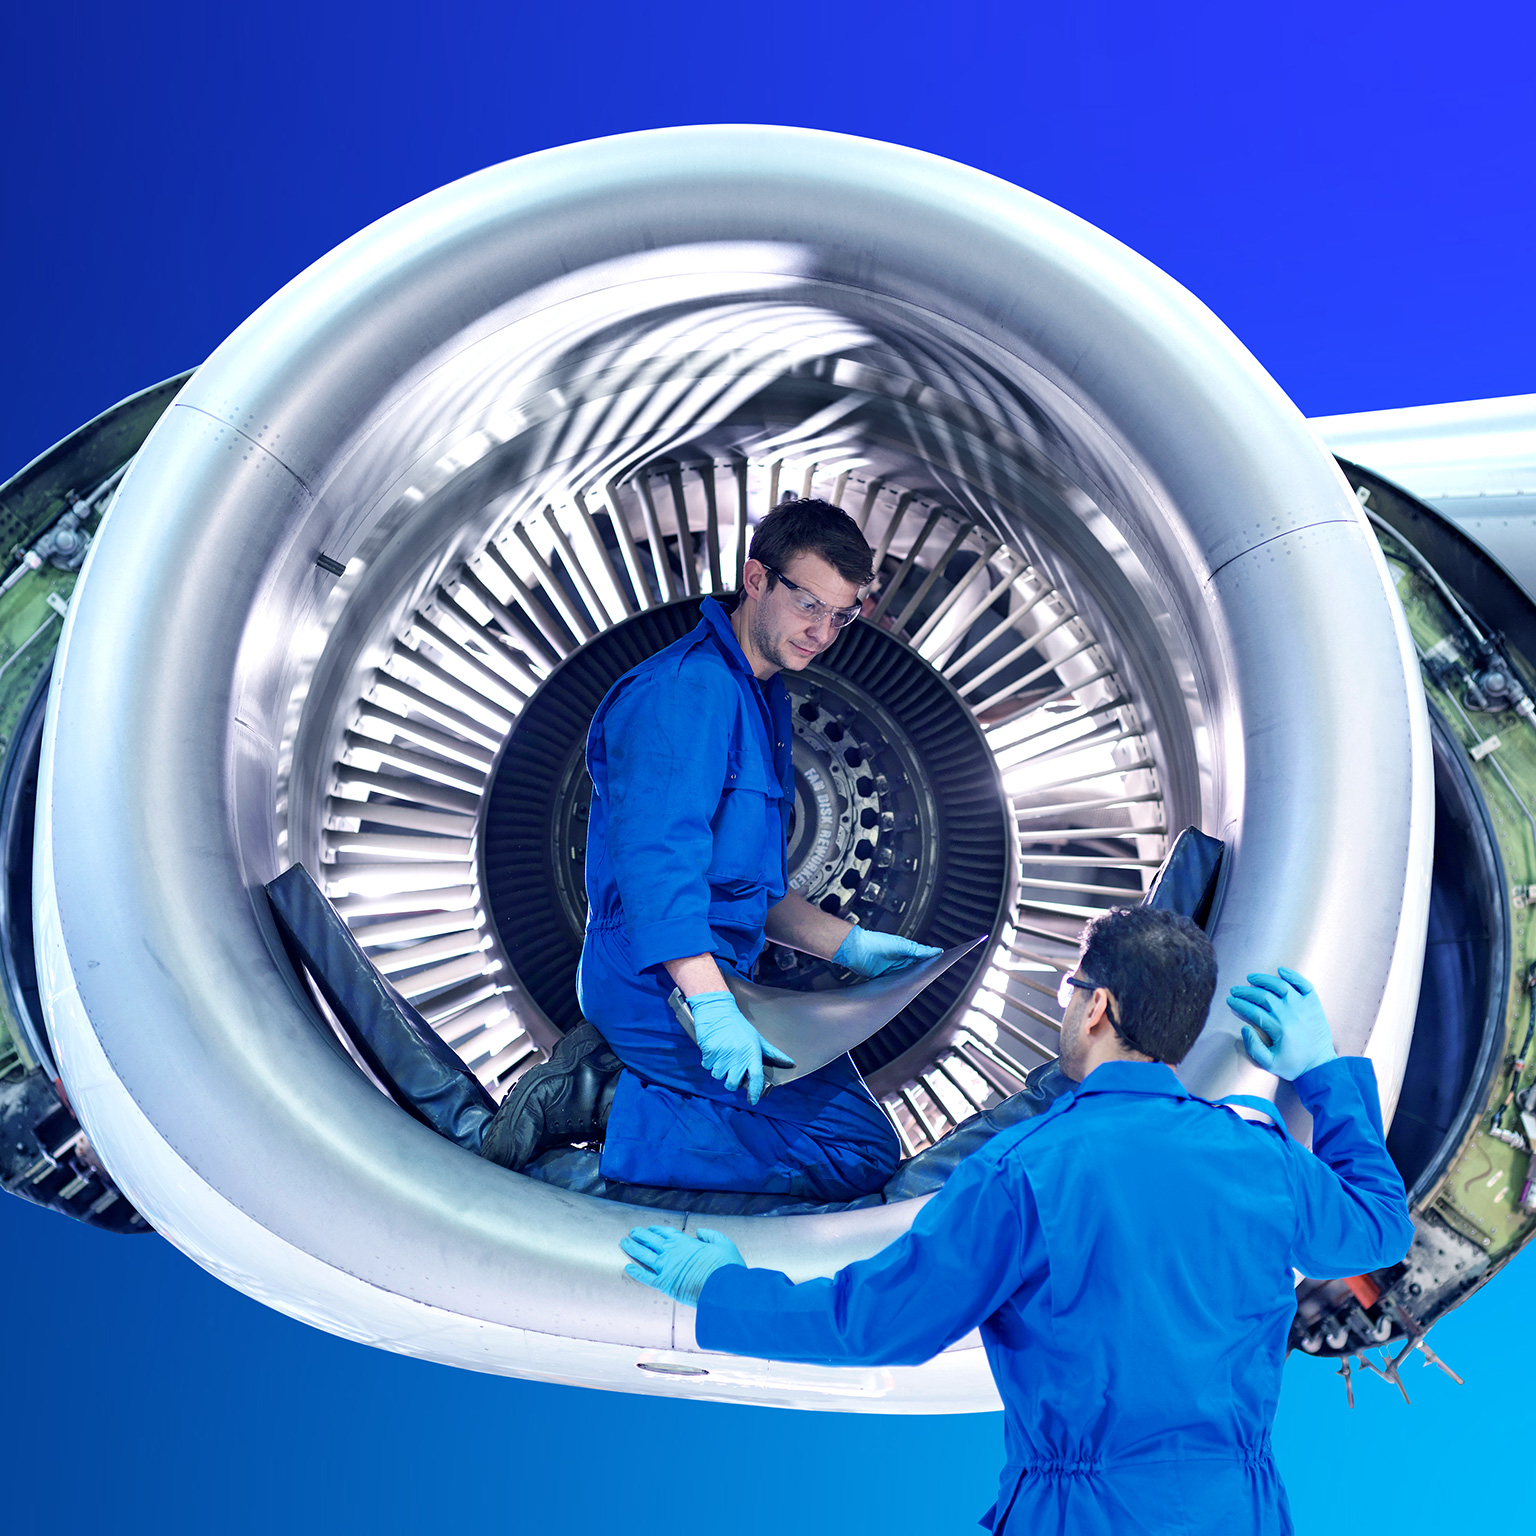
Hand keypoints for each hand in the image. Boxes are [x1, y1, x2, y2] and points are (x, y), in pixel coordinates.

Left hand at [621, 1225, 744, 1306]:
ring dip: (633, 1248)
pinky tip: (627, 1267)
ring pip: (644, 1255)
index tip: (650, 1228)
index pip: (667, 1234)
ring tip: (624, 1242)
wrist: (723, 1287)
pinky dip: (636, 1272)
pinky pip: (645, 1277)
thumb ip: (711, 1235)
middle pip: (652, 1241)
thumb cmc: (726, 1267)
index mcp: (686, 1243)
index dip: (657, 1230)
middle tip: (632, 1232)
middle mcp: (673, 1252)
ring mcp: (666, 1267)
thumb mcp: (724, 1243)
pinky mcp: (664, 1283)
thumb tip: (699, 1231)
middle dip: (641, 1235)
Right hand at [687, 991, 793, 1104]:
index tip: (753, 1100)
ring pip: (718, 1076)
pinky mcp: (709, 1052)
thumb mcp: (757, 1038)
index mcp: (752, 1052)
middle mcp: (738, 1055)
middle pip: (733, 1083)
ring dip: (719, 1070)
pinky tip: (714, 1051)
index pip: (756, 1077)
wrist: (717, 1010)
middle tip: (732, 1072)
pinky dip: (709, 1062)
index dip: (754, 1091)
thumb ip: (772, 1053)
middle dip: (732, 1082)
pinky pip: (707, 1066)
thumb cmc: (738, 1025)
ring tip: (722, 1057)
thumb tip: (790, 1062)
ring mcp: (723, 1054)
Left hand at [834, 925, 942, 977]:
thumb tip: (935, 951)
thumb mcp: (901, 945)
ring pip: (905, 978)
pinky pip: (894, 984)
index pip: (922, 958)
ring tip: (918, 985)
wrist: (856, 950)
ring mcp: (891, 970)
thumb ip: (918, 950)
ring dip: (910, 981)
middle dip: (921, 975)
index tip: (942, 965)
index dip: (931, 962)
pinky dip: (898, 986)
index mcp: (905, 951)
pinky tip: (903, 989)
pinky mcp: (883, 978)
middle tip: (931, 979)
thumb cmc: (876, 942)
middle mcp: (899, 961)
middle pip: (915, 970)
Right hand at [1227, 966, 1338, 1078]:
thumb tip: (1245, 1028)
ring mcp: (1303, 1006)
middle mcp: (1289, 1013)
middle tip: (1235, 990)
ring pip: (1280, 985)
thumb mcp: (1269, 1063)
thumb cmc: (1294, 1065)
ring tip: (1251, 978)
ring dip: (1264, 980)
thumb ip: (1253, 1047)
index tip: (1230, 1001)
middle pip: (1262, 996)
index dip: (1238, 1004)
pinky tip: (1281, 970)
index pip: (1252, 1010)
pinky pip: (1303, 984)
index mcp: (1277, 1027)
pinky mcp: (1313, 1003)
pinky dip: (1292, 975)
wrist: (1320, 1065)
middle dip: (1245, 991)